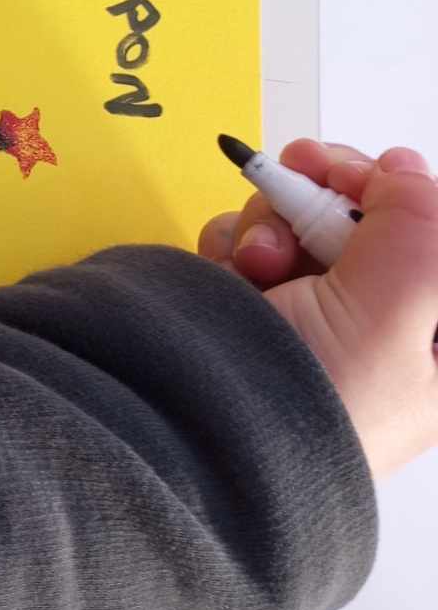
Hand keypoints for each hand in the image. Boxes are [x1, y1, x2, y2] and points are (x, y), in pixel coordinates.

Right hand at [199, 139, 437, 478]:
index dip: (388, 193)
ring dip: (268, 226)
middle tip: (292, 205)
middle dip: (319, 202)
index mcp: (432, 336)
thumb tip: (401, 169)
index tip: (345, 175)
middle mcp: (374, 322)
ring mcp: (307, 315)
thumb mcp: (396, 311)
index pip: (422, 232)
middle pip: (358, 216)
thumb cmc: (311, 407)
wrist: (195, 440)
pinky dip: (230, 246)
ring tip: (257, 268)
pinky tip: (231, 276)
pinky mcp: (248, 308)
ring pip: (295, 221)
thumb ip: (418, 225)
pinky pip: (243, 242)